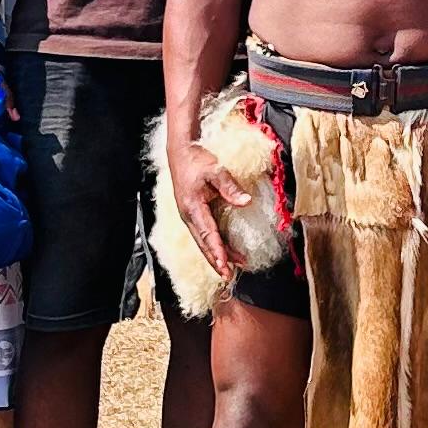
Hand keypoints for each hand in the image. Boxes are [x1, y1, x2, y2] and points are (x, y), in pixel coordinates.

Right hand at [165, 124, 248, 277]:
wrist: (181, 151)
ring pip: (203, 241)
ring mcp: (189, 215)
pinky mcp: (193, 213)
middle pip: (203, 244)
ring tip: (232, 268)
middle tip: (229, 276)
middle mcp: (189, 215)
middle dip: (216, 261)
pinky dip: (213, 244)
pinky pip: (203, 233)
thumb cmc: (197, 159)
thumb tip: (246, 202)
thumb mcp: (215, 170)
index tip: (225, 266)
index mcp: (193, 207)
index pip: (208, 234)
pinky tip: (224, 251)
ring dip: (216, 255)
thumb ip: (230, 187)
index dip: (217, 251)